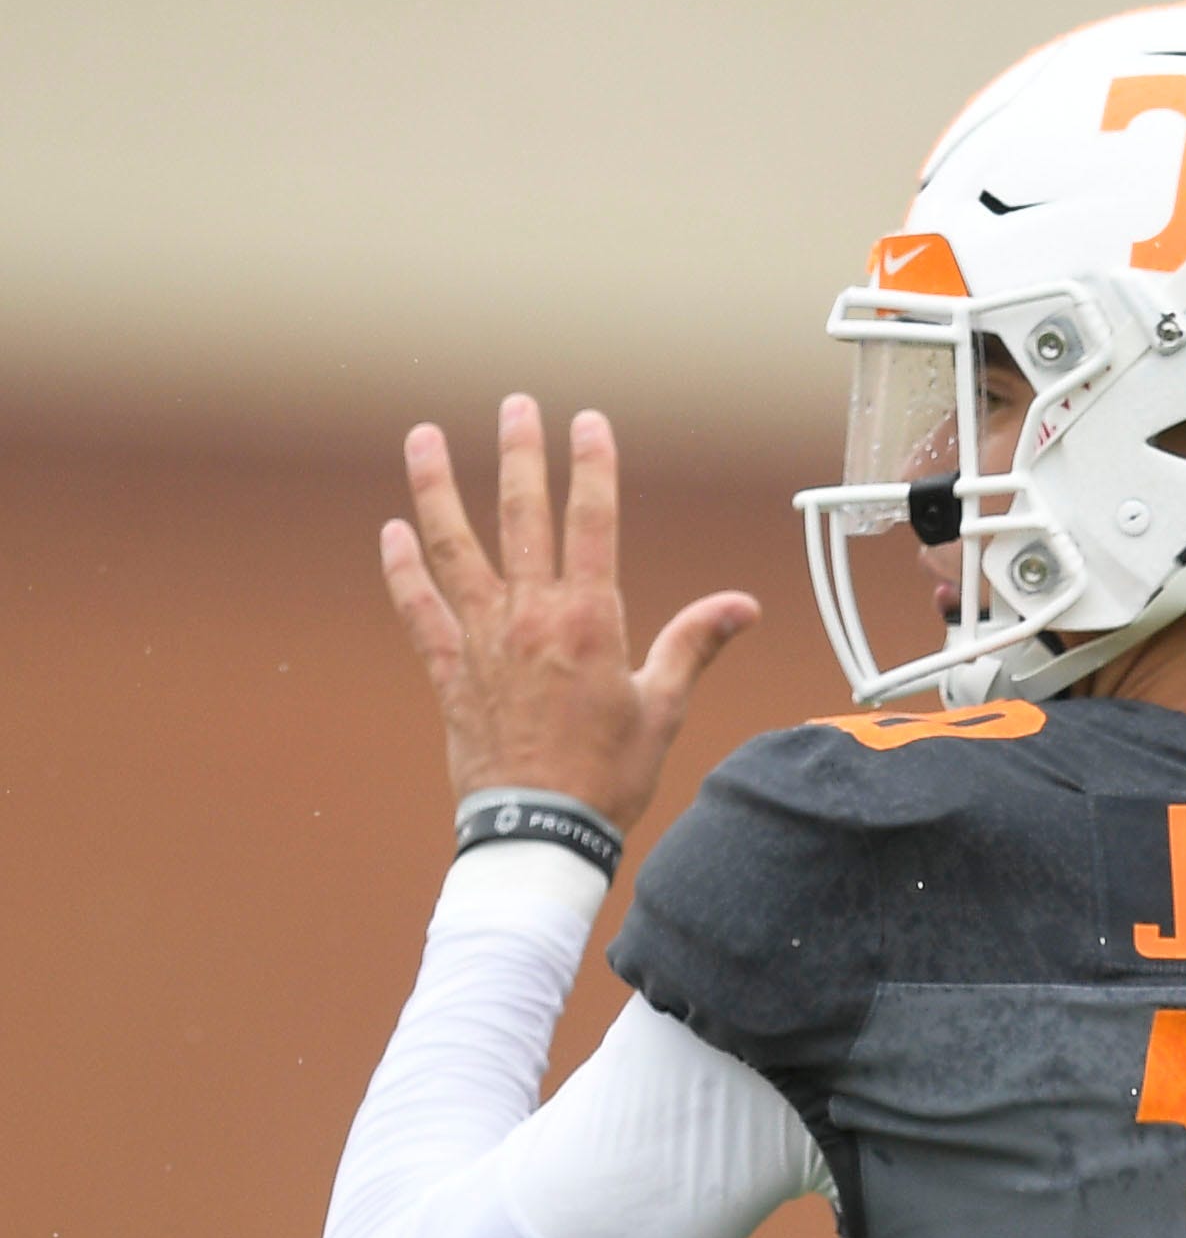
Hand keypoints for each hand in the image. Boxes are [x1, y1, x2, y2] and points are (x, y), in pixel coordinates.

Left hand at [380, 395, 759, 831]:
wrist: (542, 830)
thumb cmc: (609, 775)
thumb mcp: (663, 707)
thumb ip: (692, 643)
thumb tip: (741, 606)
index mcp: (589, 621)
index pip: (591, 522)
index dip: (590, 466)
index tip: (586, 422)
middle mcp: (530, 618)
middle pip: (520, 517)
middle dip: (518, 455)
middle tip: (515, 406)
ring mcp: (482, 640)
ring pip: (454, 547)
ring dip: (436, 488)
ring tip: (424, 438)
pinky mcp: (449, 671)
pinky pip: (418, 609)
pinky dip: (402, 569)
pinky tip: (391, 532)